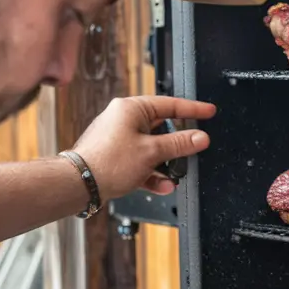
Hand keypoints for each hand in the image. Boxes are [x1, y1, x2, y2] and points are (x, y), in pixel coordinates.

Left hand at [72, 96, 216, 200]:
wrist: (79, 184)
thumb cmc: (106, 162)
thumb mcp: (152, 151)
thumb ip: (180, 143)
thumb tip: (200, 137)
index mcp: (131, 109)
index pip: (170, 104)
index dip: (193, 109)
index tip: (208, 112)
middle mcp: (123, 119)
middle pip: (162, 127)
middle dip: (177, 144)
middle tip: (193, 149)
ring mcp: (118, 138)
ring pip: (152, 147)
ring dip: (166, 162)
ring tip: (175, 174)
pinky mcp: (115, 156)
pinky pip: (141, 161)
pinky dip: (152, 172)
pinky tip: (162, 184)